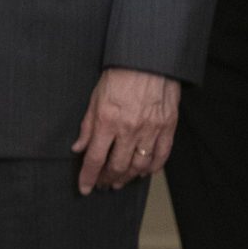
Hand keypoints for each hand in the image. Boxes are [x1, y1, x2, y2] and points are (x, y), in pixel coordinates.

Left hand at [71, 68, 179, 194]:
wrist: (149, 60)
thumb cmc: (119, 76)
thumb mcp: (95, 99)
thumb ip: (87, 126)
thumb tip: (78, 148)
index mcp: (108, 121)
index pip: (95, 159)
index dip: (88, 177)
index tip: (84, 188)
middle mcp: (130, 129)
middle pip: (117, 166)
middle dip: (107, 180)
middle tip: (102, 184)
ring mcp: (151, 129)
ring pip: (139, 165)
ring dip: (127, 178)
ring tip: (119, 182)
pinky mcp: (168, 126)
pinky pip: (162, 155)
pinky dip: (152, 168)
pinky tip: (144, 173)